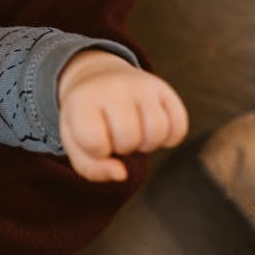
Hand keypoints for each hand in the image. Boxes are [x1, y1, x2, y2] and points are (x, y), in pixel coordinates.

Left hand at [58, 50, 187, 181]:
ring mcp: (142, 86)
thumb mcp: (76, 143)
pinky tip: (152, 131)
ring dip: (147, 144)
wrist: (100, 80)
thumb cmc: (86, 120)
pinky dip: (169, 139)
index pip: (95, 142)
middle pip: (129, 139)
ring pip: (157, 132)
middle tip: (115, 135)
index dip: (98, 151)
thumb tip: (122, 174)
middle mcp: (114, 88)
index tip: (94, 138)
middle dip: (122, 147)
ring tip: (134, 134)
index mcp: (83, 100)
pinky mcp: (164, 89)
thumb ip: (90, 168)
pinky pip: (179, 128)